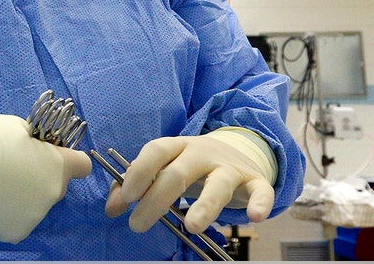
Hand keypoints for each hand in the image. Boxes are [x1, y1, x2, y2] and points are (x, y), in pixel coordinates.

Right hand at [0, 114, 90, 242]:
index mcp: (59, 164)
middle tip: (15, 170)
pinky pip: (18, 220)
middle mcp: (54, 192)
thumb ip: (34, 141)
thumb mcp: (17, 127)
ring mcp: (36, 215)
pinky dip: (8, 213)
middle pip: (56, 186)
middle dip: (41, 178)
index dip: (69, 160)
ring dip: (24, 196)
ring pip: (36, 204)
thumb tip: (35, 146)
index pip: (82, 166)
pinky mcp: (17, 232)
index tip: (54, 158)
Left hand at [104, 132, 274, 233]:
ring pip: (218, 183)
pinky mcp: (255, 181)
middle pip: (180, 172)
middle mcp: (204, 153)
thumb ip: (138, 185)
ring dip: (205, 204)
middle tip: (139, 224)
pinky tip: (254, 217)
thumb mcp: (167, 168)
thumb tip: (113, 207)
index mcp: (179, 147)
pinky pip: (261, 191)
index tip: (126, 196)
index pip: (157, 150)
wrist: (239, 152)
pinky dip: (260, 203)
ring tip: (192, 226)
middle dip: (158, 198)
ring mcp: (230, 166)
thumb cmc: (193, 166)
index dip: (140, 171)